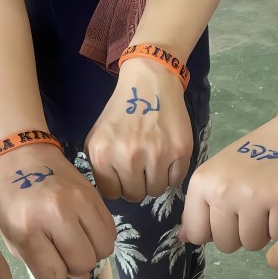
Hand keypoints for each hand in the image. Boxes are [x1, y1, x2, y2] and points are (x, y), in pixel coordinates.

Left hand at [0, 143, 115, 278]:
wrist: (21, 156)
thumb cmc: (10, 199)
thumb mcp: (11, 235)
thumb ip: (40, 262)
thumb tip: (82, 276)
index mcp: (27, 228)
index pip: (54, 275)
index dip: (51, 274)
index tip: (44, 259)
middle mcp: (56, 214)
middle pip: (84, 264)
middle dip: (73, 264)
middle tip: (61, 249)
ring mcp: (80, 202)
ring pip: (103, 249)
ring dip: (91, 251)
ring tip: (75, 239)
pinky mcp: (95, 194)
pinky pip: (111, 230)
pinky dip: (100, 237)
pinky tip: (85, 228)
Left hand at [86, 57, 193, 202]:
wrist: (150, 83)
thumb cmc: (121, 112)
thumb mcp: (97, 137)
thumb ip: (100, 167)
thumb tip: (112, 191)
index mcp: (103, 155)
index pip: (112, 193)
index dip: (119, 185)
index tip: (123, 175)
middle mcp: (128, 157)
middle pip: (135, 195)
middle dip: (137, 185)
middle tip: (140, 169)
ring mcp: (156, 155)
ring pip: (156, 191)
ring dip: (155, 181)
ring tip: (154, 162)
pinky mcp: (180, 152)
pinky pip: (175, 181)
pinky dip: (172, 174)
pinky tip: (167, 158)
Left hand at [181, 114, 277, 251]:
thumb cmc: (254, 156)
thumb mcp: (218, 174)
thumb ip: (199, 206)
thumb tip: (183, 237)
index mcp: (202, 182)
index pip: (196, 233)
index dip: (213, 232)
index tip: (226, 218)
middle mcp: (223, 190)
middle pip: (225, 243)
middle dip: (239, 234)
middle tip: (251, 209)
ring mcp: (254, 197)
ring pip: (251, 244)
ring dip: (262, 232)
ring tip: (267, 207)